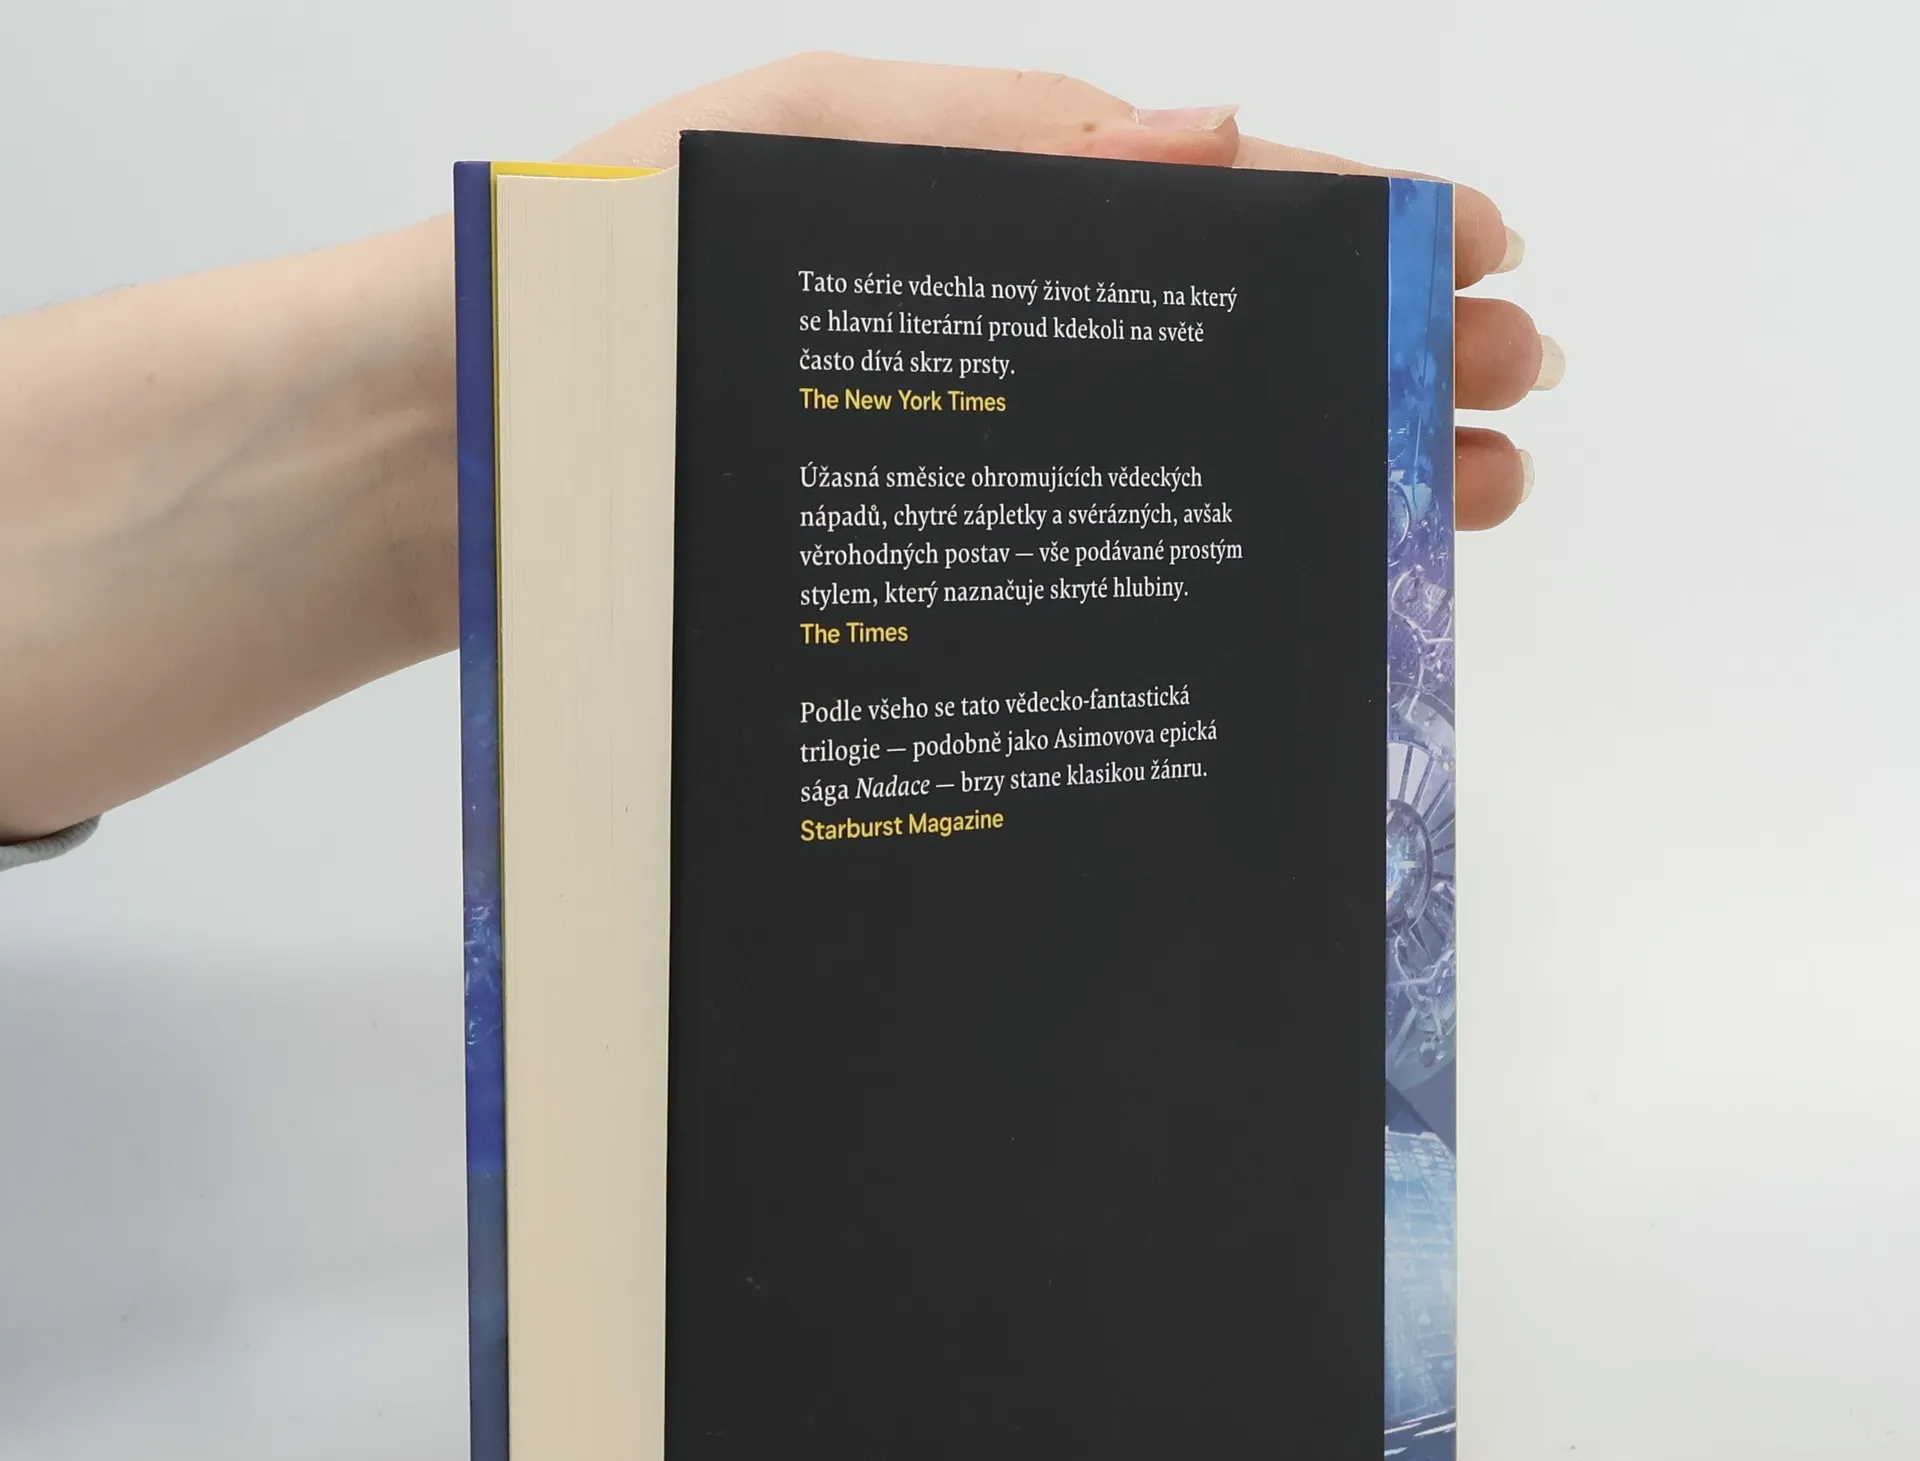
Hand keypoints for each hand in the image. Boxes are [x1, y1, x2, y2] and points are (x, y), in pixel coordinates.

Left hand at [568, 53, 1555, 529]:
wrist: (454, 460)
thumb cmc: (590, 292)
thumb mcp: (785, 159)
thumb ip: (992, 146)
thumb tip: (1208, 142)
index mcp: (975, 207)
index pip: (1205, 206)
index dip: (1350, 232)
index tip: (1480, 261)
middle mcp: (988, 336)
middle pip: (1221, 339)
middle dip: (1378, 362)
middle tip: (1507, 403)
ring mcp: (959, 456)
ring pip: (1172, 456)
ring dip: (1317, 472)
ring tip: (1450, 505)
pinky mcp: (914, 567)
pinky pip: (1081, 551)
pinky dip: (1188, 567)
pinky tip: (1268, 599)